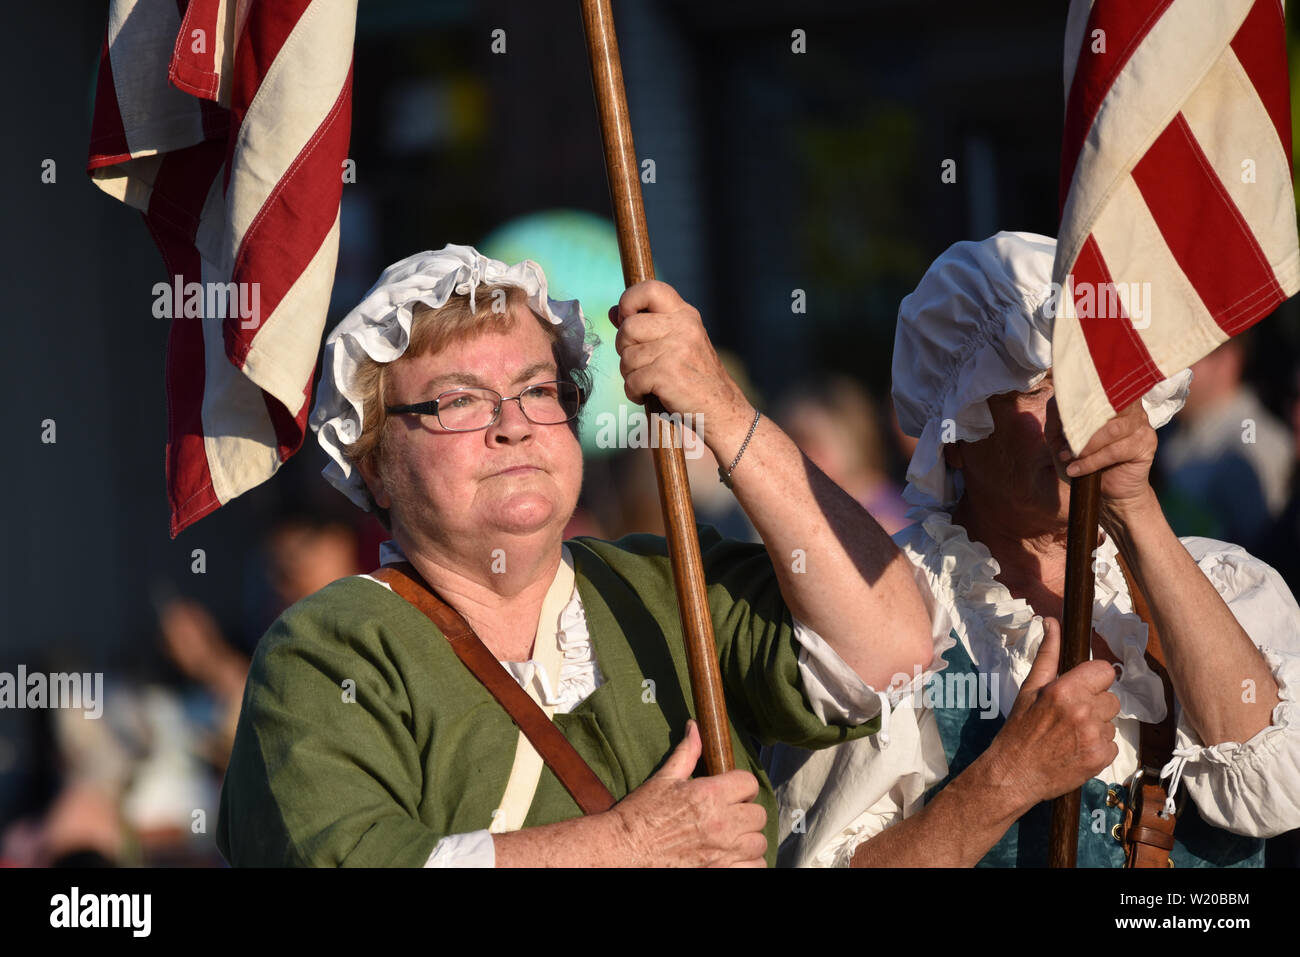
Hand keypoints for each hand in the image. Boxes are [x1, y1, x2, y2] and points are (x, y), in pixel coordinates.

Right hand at [606, 720, 767, 866]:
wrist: (624, 849)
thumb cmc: (641, 814)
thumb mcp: (664, 778)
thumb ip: (687, 752)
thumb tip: (695, 727)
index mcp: (709, 794)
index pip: (750, 783)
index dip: (742, 787)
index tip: (733, 794)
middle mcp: (720, 823)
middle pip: (759, 814)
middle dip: (746, 813)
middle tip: (730, 816)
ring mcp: (722, 852)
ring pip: (759, 843)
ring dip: (748, 840)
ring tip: (732, 839)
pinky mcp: (719, 872)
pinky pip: (755, 868)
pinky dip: (748, 863)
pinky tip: (734, 858)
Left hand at [610, 281, 749, 435]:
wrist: (722, 409)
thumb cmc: (695, 378)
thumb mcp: (677, 343)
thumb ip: (647, 326)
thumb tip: (613, 312)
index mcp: (685, 314)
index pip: (650, 288)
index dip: (629, 300)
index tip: (627, 319)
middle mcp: (683, 326)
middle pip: (628, 327)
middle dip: (625, 348)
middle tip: (639, 363)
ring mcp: (676, 349)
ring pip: (627, 357)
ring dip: (630, 375)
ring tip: (648, 382)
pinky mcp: (668, 374)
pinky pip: (632, 380)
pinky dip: (634, 392)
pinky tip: (647, 395)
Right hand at [986, 618, 1120, 804]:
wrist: (1015, 773)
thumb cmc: (1019, 729)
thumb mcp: (1029, 688)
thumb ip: (1047, 654)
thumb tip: (1052, 622)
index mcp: (1066, 690)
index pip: (1105, 670)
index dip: (1094, 679)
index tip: (1082, 688)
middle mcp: (1083, 712)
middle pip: (1111, 698)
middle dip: (1095, 704)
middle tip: (1070, 715)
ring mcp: (1094, 737)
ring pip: (1112, 721)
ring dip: (1097, 726)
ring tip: (1071, 734)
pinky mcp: (1101, 758)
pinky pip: (1112, 744)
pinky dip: (1098, 746)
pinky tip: (1076, 749)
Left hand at [1047, 395, 1156, 516]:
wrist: (1108, 492)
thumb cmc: (1083, 462)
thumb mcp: (1061, 442)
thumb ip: (1057, 421)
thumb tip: (1056, 401)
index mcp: (1110, 399)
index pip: (1098, 387)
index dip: (1079, 394)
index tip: (1061, 403)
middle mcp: (1128, 407)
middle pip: (1107, 404)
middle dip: (1081, 423)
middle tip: (1064, 442)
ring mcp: (1140, 423)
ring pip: (1111, 429)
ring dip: (1087, 446)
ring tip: (1070, 458)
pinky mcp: (1145, 443)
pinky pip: (1116, 450)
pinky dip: (1093, 461)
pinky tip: (1077, 469)